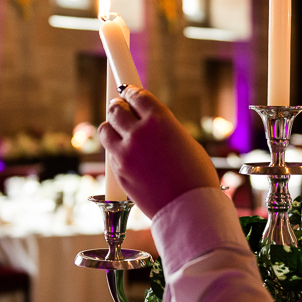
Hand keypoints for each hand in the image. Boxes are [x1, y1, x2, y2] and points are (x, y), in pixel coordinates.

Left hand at [98, 86, 219, 217]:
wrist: (189, 210)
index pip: (136, 95)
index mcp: (160, 119)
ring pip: (105, 129)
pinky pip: (109, 153)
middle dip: (118, 106)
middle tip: (120, 108)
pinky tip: (126, 153)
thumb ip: (162, 128)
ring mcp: (125, 153)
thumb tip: (148, 124)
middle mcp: (139, 132)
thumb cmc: (196, 177)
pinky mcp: (118, 173)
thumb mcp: (184, 142)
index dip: (130, 91)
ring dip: (111, 127)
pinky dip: (115, 150)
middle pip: (116, 109)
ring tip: (119, 131)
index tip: (128, 91)